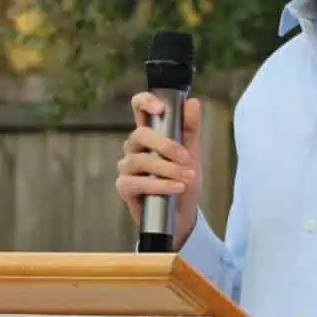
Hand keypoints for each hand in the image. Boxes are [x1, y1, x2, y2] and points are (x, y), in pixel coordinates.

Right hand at [115, 91, 202, 248]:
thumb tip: (193, 103)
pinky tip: (176, 188)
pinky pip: (136, 182)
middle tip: (187, 158)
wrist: (184, 214)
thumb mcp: (192, 152)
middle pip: (140, 134)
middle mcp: (134, 147)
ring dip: (167, 169)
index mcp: (150, 132)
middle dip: (166, 146)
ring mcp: (127, 167)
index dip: (145, 102)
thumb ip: (191, 128)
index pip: (139, 107)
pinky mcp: (124, 187)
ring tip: (188, 177)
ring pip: (140, 160)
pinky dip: (159, 185)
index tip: (161, 109)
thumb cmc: (184, 179)